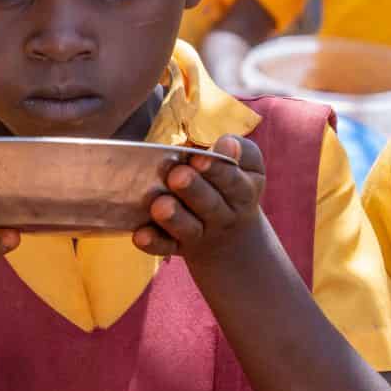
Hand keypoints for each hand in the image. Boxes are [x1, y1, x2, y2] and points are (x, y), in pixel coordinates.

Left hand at [136, 134, 266, 262]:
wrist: (233, 237)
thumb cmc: (234, 188)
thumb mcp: (250, 169)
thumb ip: (241, 151)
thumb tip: (227, 143)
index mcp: (243, 193)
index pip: (234, 182)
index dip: (218, 170)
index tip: (199, 157)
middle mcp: (223, 217)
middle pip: (210, 205)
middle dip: (193, 189)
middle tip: (177, 175)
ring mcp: (199, 234)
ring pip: (188, 229)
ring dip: (174, 217)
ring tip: (160, 205)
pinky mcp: (177, 246)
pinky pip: (165, 247)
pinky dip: (153, 242)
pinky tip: (140, 235)